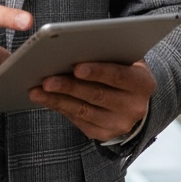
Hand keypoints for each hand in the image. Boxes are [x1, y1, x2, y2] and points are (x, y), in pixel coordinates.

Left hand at [28, 59, 155, 141]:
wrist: (133, 100)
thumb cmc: (122, 70)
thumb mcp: (124, 59)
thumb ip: (107, 53)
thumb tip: (73, 47)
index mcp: (143, 83)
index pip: (119, 76)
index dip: (97, 72)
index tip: (76, 67)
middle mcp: (134, 107)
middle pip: (97, 95)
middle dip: (69, 87)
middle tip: (47, 80)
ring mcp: (120, 124)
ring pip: (83, 111)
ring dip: (57, 100)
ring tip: (37, 91)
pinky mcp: (104, 134)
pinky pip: (78, 121)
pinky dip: (60, 108)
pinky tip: (46, 99)